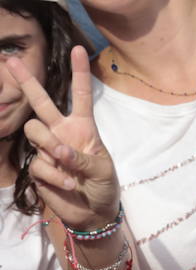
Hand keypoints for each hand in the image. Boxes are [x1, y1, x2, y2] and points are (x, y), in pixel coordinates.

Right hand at [10, 47, 120, 230]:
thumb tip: (59, 151)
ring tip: (66, 161)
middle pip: (41, 102)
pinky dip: (55, 174)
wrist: (93, 214)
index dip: (79, 74)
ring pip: (34, 131)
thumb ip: (81, 157)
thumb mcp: (103, 170)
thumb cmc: (103, 188)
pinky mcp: (38, 167)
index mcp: (83, 128)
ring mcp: (48, 149)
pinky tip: (69, 183)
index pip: (80, 96)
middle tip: (12, 60)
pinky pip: (39, 163)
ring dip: (49, 144)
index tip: (80, 49)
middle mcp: (61, 133)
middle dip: (26, 81)